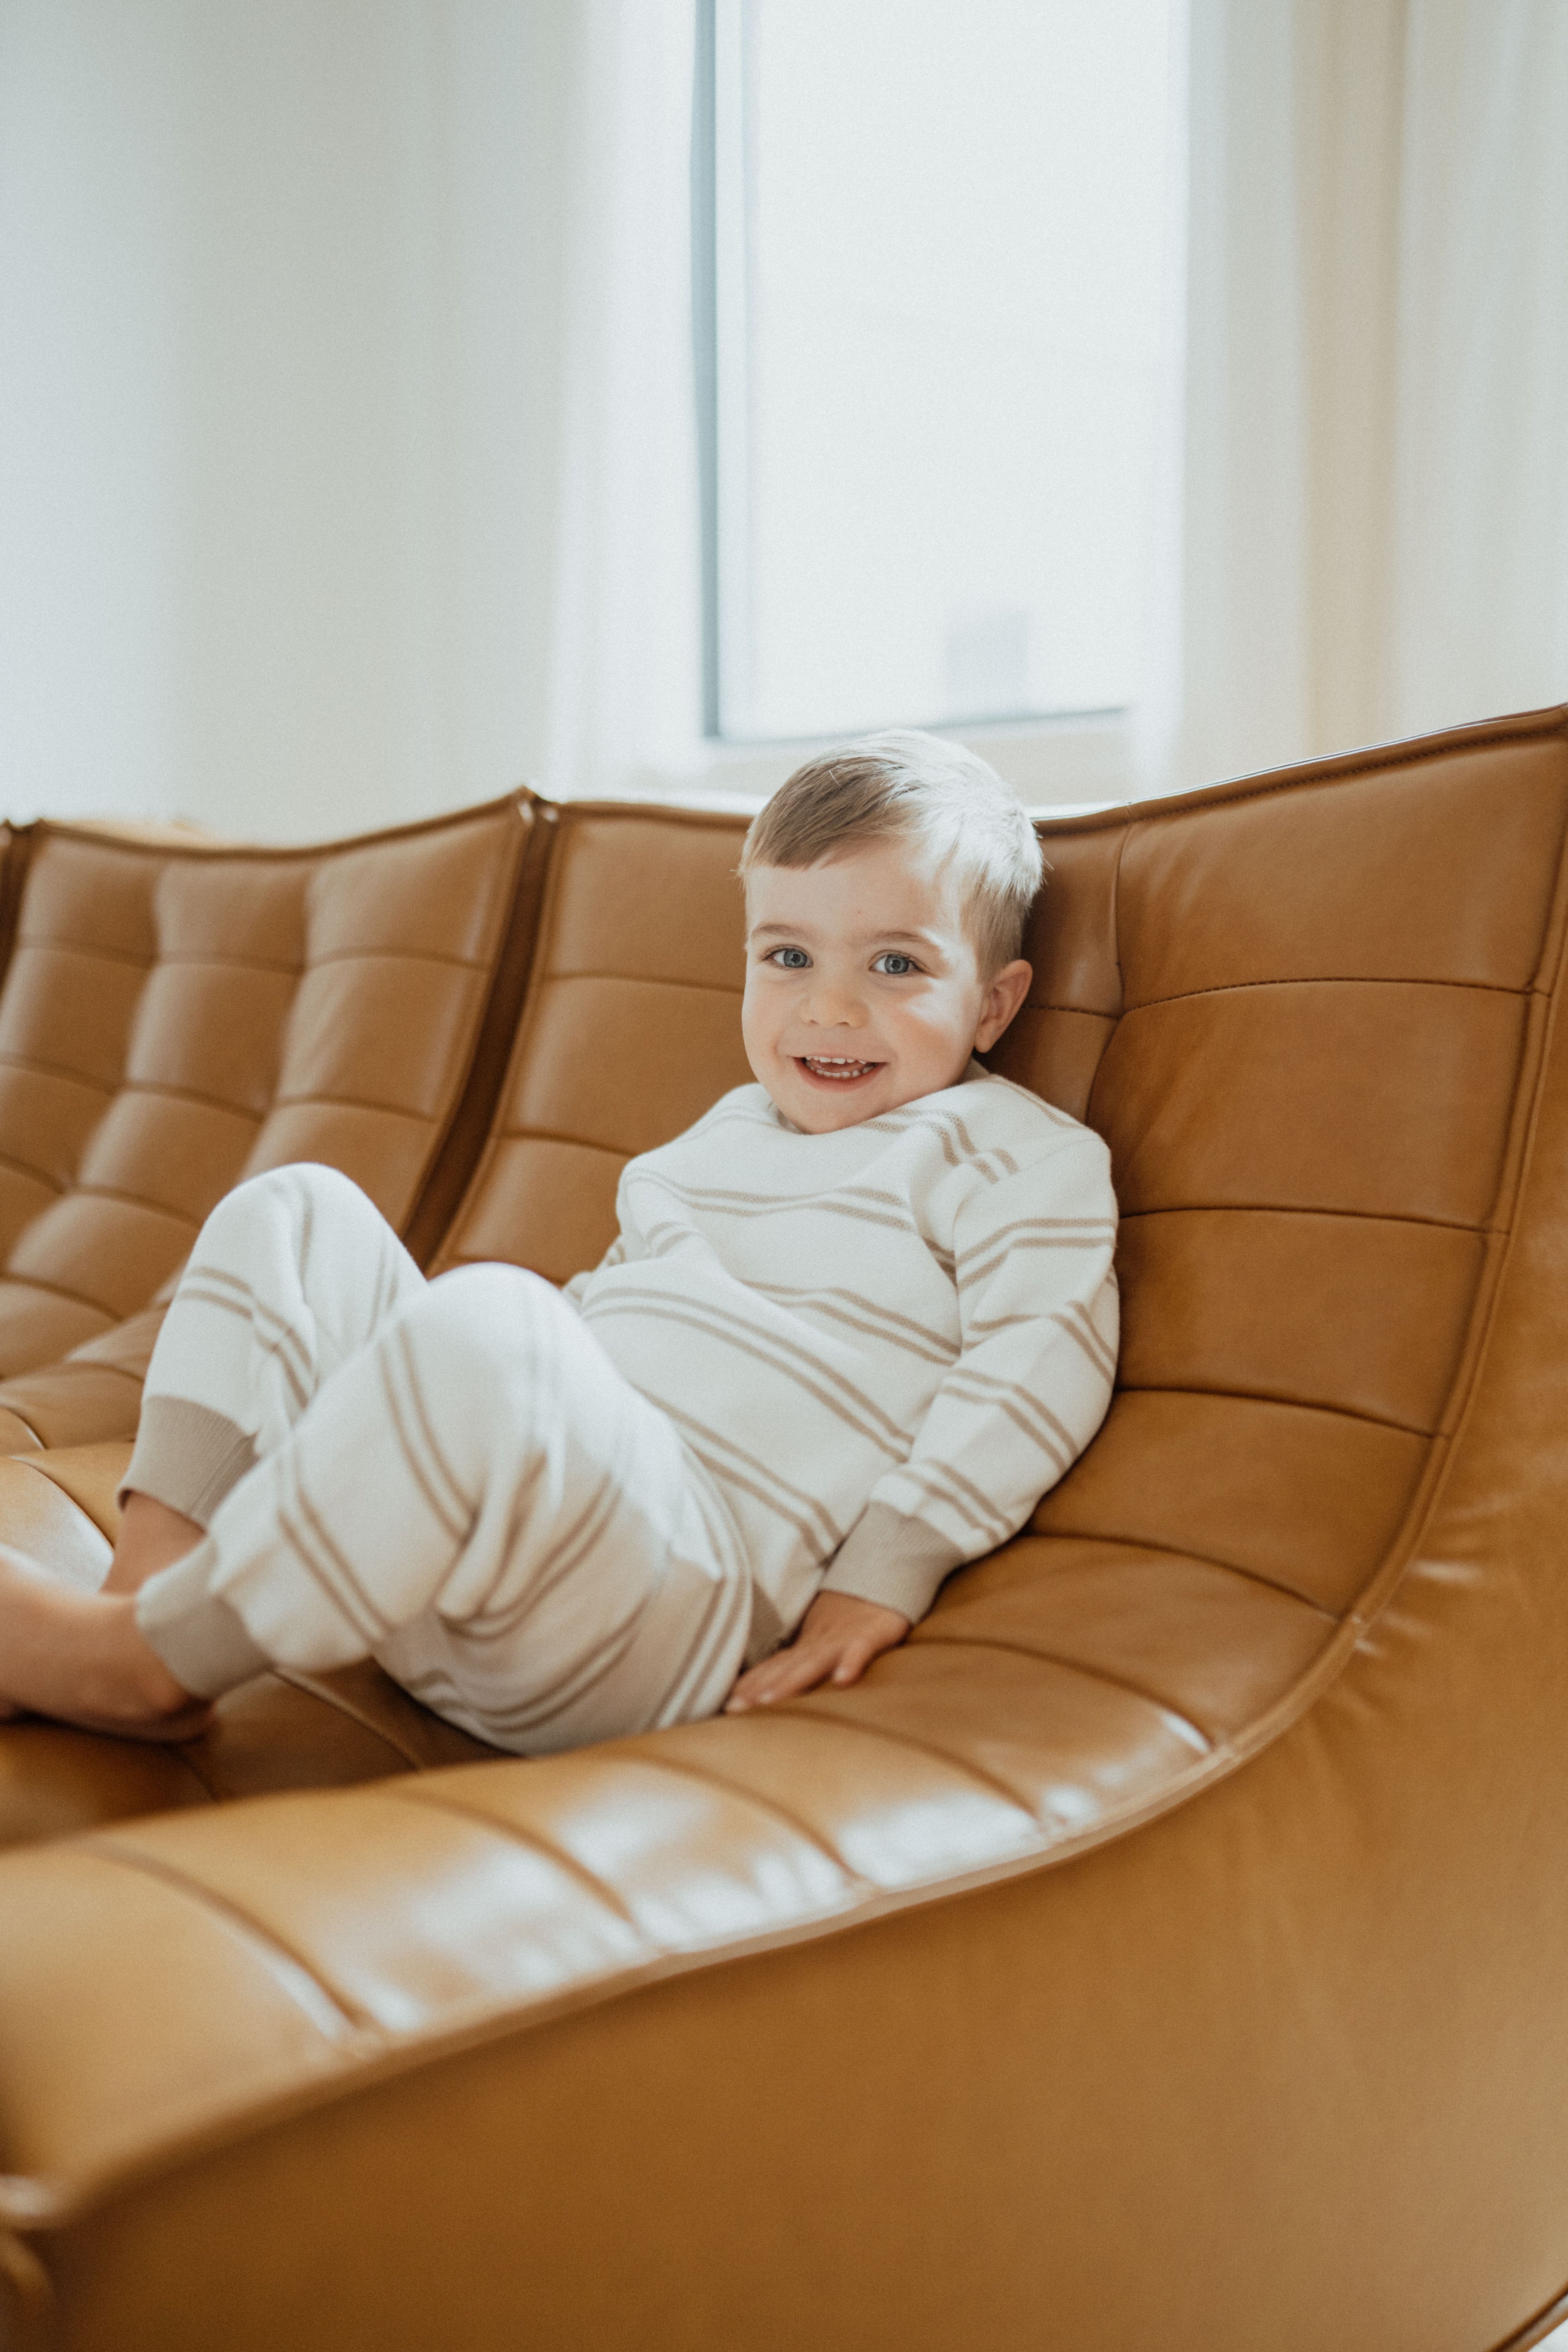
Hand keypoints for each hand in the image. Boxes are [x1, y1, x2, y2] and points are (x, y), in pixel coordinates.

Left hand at [723, 1589, 909, 1712]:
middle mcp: (818, 1642)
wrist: (882, 1576)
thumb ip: (801, 1660)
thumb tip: (771, 1685)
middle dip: (759, 1689)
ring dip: (791, 1680)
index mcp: (806, 1645)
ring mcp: (843, 1639)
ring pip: (814, 1661)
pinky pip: (859, 1650)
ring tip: (770, 1701)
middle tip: (735, 1710)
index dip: (751, 1685)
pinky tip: (842, 1680)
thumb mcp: (823, 1638)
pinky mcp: (870, 1635)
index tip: (727, 1707)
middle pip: (785, 1668)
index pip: (774, 1666)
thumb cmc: (851, 1615)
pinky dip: (850, 1662)